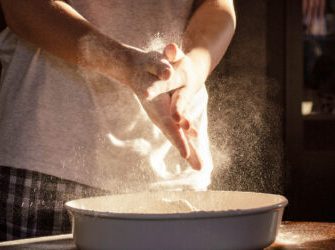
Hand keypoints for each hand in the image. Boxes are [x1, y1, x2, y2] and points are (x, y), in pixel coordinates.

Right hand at [119, 45, 201, 169]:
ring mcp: (163, 116)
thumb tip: (168, 72)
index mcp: (157, 107)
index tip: (185, 154)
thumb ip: (160, 68)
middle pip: (176, 136)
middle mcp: (160, 115)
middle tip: (200, 167)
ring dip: (189, 150)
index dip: (178, 139)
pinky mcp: (166, 114)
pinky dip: (186, 137)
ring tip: (199, 165)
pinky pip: (178, 129)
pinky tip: (194, 142)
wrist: (133, 70)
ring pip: (178, 135)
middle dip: (188, 151)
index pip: (170, 125)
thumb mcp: (152, 63)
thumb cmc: (144, 66)